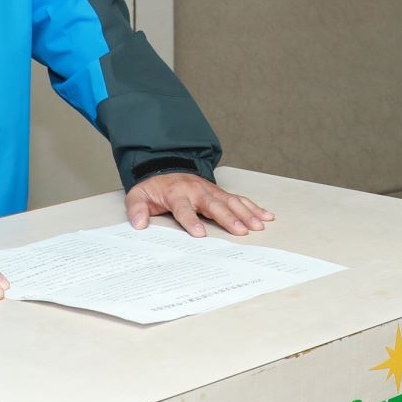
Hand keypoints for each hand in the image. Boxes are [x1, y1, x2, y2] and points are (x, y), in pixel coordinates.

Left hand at [125, 173, 274, 237]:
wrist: (166, 166)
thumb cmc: (155, 187)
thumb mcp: (139, 195)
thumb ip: (136, 209)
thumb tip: (138, 224)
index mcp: (177, 193)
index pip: (184, 208)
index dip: (192, 221)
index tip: (200, 234)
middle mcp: (197, 190)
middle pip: (214, 205)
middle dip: (229, 218)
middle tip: (241, 231)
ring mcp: (211, 190)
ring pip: (231, 201)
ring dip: (246, 213)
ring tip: (258, 226)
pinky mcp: (220, 192)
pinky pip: (238, 198)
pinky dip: (253, 206)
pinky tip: (265, 215)